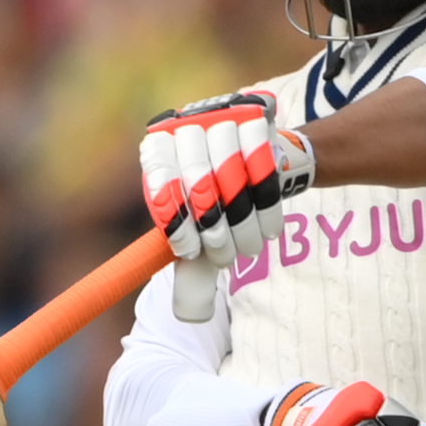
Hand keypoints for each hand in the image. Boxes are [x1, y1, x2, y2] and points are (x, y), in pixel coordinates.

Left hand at [140, 92, 314, 319]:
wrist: (263, 162)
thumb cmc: (224, 205)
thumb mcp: (200, 229)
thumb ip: (190, 257)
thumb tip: (189, 308)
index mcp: (157, 151)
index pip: (160, 183)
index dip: (174, 221)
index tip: (188, 251)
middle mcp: (182, 127)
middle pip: (198, 179)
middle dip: (214, 226)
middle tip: (226, 258)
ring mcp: (217, 117)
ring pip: (232, 174)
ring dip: (242, 222)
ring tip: (248, 249)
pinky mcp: (252, 118)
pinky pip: (262, 167)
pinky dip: (267, 206)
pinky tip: (268, 231)